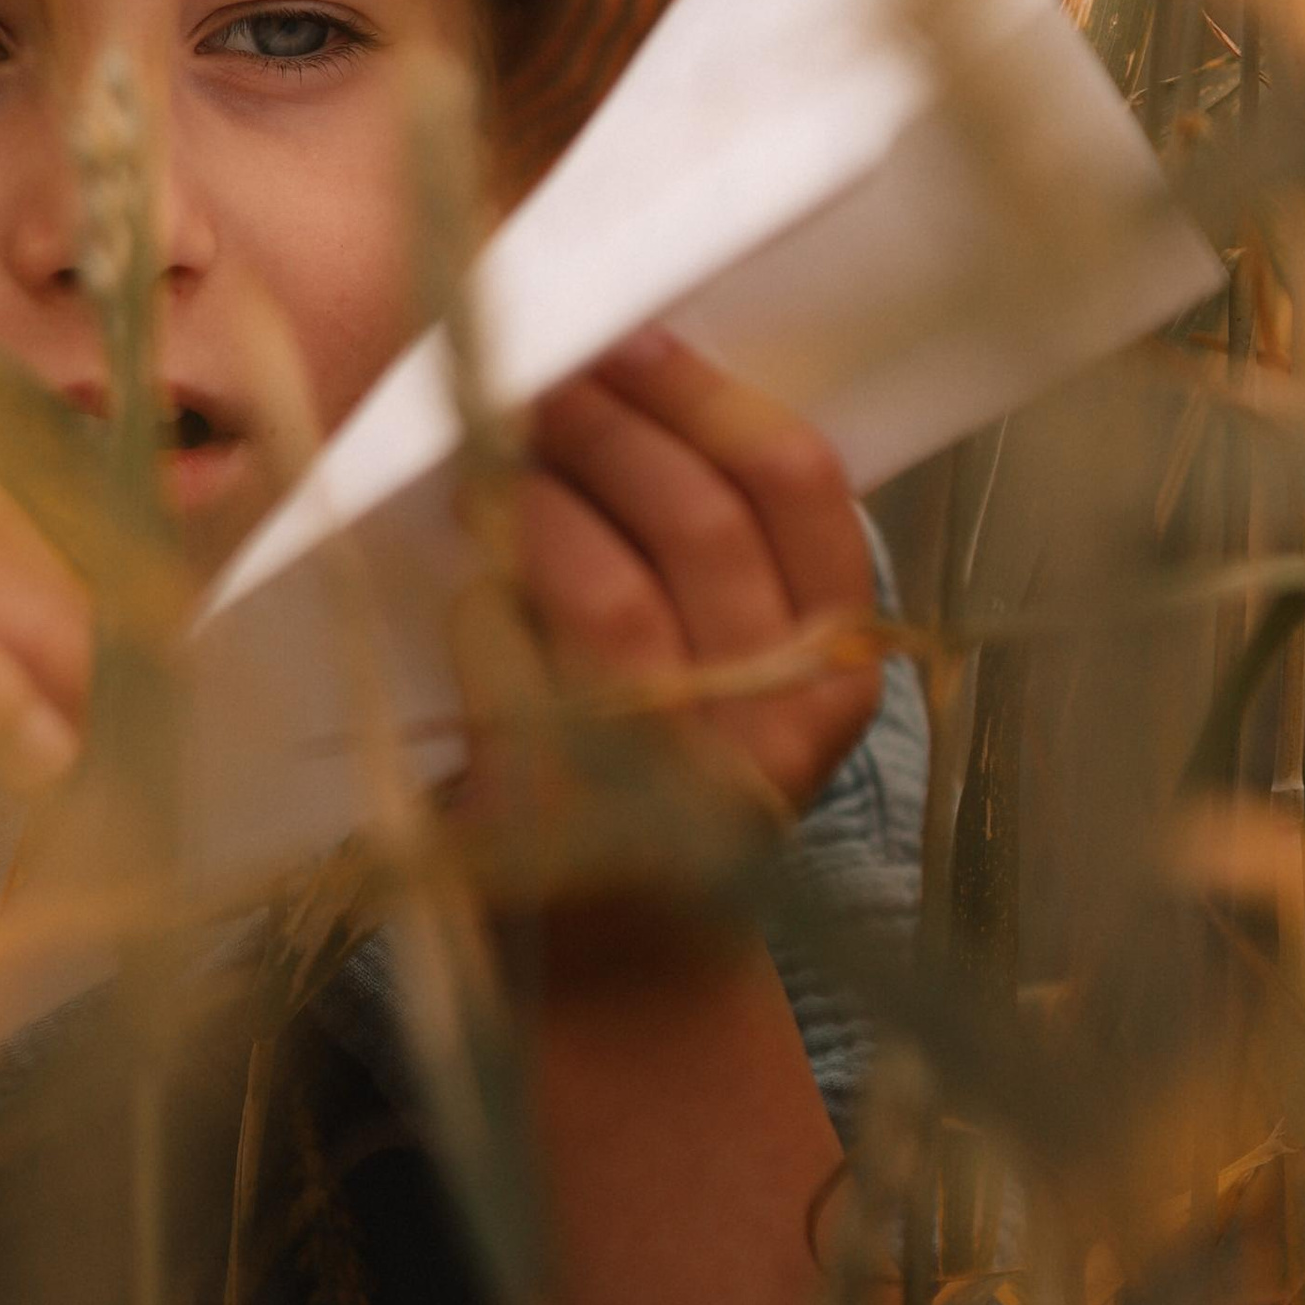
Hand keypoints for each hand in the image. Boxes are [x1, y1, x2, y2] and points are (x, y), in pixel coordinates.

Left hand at [515, 329, 881, 821]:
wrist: (627, 965)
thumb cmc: (667, 787)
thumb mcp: (734, 673)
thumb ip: (715, 561)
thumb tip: (616, 388)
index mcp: (834, 665)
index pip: (798, 486)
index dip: (704, 395)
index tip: (632, 339)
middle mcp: (775, 721)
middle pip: (697, 520)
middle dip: (603, 426)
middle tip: (537, 382)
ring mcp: (679, 776)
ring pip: (606, 588)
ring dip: (534, 501)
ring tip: (490, 465)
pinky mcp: (575, 816)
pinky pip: (516, 666)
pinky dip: (482, 609)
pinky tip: (469, 590)